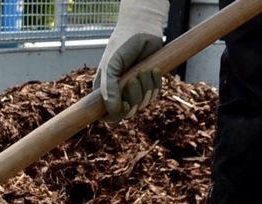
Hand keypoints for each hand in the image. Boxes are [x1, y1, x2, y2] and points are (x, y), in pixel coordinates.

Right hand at [97, 0, 170, 121]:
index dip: (115, 115)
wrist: (142, 29)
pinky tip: (154, 69)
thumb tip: (112, 109)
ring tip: (144, 69)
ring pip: (142, 103)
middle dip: (134, 97)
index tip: (124, 105)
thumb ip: (109, 87)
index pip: (106, 115)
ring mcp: (135, 89)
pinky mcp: (148, 84)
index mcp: (105, 90)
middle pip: (127, 112)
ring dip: (146, 87)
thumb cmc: (122, 45)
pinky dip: (156, 83)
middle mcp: (119, 92)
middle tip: (134, 78)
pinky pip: (154, 94)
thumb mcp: (112, 65)